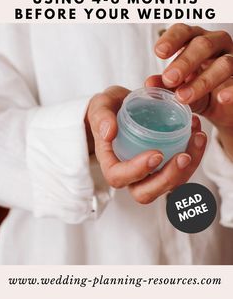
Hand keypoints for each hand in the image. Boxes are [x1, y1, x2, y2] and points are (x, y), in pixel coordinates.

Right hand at [86, 85, 206, 203]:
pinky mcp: (163, 166)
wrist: (121, 107)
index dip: (137, 171)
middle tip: (184, 156)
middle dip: (168, 179)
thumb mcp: (100, 106)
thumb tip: (109, 132)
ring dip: (188, 168)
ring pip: (169, 185)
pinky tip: (198, 133)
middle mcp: (130, 174)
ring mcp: (148, 173)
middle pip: (146, 193)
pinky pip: (180, 171)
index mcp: (111, 162)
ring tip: (197, 138)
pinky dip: (194, 155)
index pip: (119, 177)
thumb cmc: (108, 109)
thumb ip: (101, 117)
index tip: (156, 154)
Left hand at [147, 24, 232, 159]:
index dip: (172, 39)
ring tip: (183, 96)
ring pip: (223, 63)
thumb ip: (166, 86)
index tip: (159, 52)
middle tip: (169, 78)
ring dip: (203, 81)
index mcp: (195, 41)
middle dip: (184, 62)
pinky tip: (222, 98)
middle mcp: (216, 46)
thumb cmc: (198, 91)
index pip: (184, 31)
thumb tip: (149, 83)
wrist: (223, 108)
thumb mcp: (179, 88)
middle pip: (203, 45)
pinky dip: (232, 90)